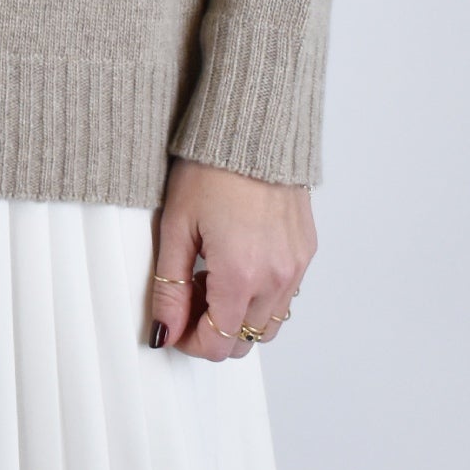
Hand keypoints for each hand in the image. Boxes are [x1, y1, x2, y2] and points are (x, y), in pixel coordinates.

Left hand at [147, 157, 314, 358]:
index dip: (190, 342)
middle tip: (188, 294)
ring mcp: (296, 266)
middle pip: (245, 340)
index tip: (174, 325)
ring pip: (269, 323)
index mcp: (241, 274)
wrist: (253, 126)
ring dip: (239, 315)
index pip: (218, 343)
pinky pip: (286, 295)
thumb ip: (170, 287)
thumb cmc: (211, 166)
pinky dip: (261, 294)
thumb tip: (164, 331)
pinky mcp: (306, 251)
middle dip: (212, 329)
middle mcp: (276, 277)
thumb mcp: (177, 226)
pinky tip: (238, 262)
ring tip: (212, 276)